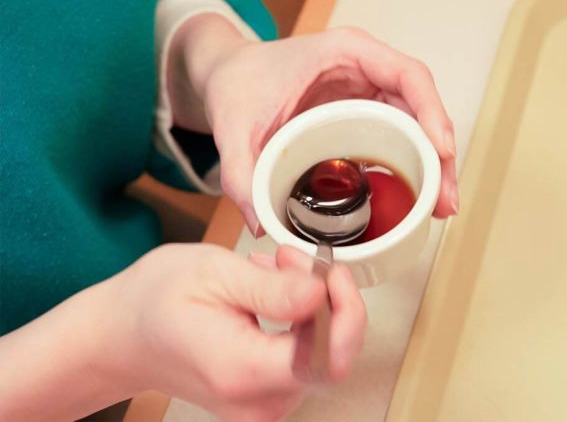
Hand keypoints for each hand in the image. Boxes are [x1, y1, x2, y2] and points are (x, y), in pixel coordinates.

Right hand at [113, 243, 365, 421]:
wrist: (118, 337)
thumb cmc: (155, 300)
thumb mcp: (214, 273)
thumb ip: (273, 290)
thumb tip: (322, 295)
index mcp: (242, 371)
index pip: (329, 359)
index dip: (346, 313)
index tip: (331, 273)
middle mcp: (258, 403)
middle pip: (332, 357)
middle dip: (328, 301)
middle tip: (291, 260)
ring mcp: (262, 407)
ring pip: (322, 355)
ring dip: (312, 308)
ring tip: (270, 272)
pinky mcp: (265, 398)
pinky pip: (304, 360)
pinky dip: (301, 323)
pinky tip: (270, 295)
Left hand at [169, 16, 458, 234]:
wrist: (227, 76)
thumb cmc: (237, 81)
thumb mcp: (232, 126)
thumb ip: (240, 172)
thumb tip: (260, 224)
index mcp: (347, 52)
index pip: (408, 74)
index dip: (432, 112)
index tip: (441, 150)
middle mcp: (368, 68)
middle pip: (423, 105)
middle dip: (440, 153)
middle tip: (444, 200)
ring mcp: (371, 91)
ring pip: (418, 124)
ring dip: (434, 165)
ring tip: (439, 208)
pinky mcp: (366, 114)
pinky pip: (402, 136)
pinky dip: (414, 165)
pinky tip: (420, 199)